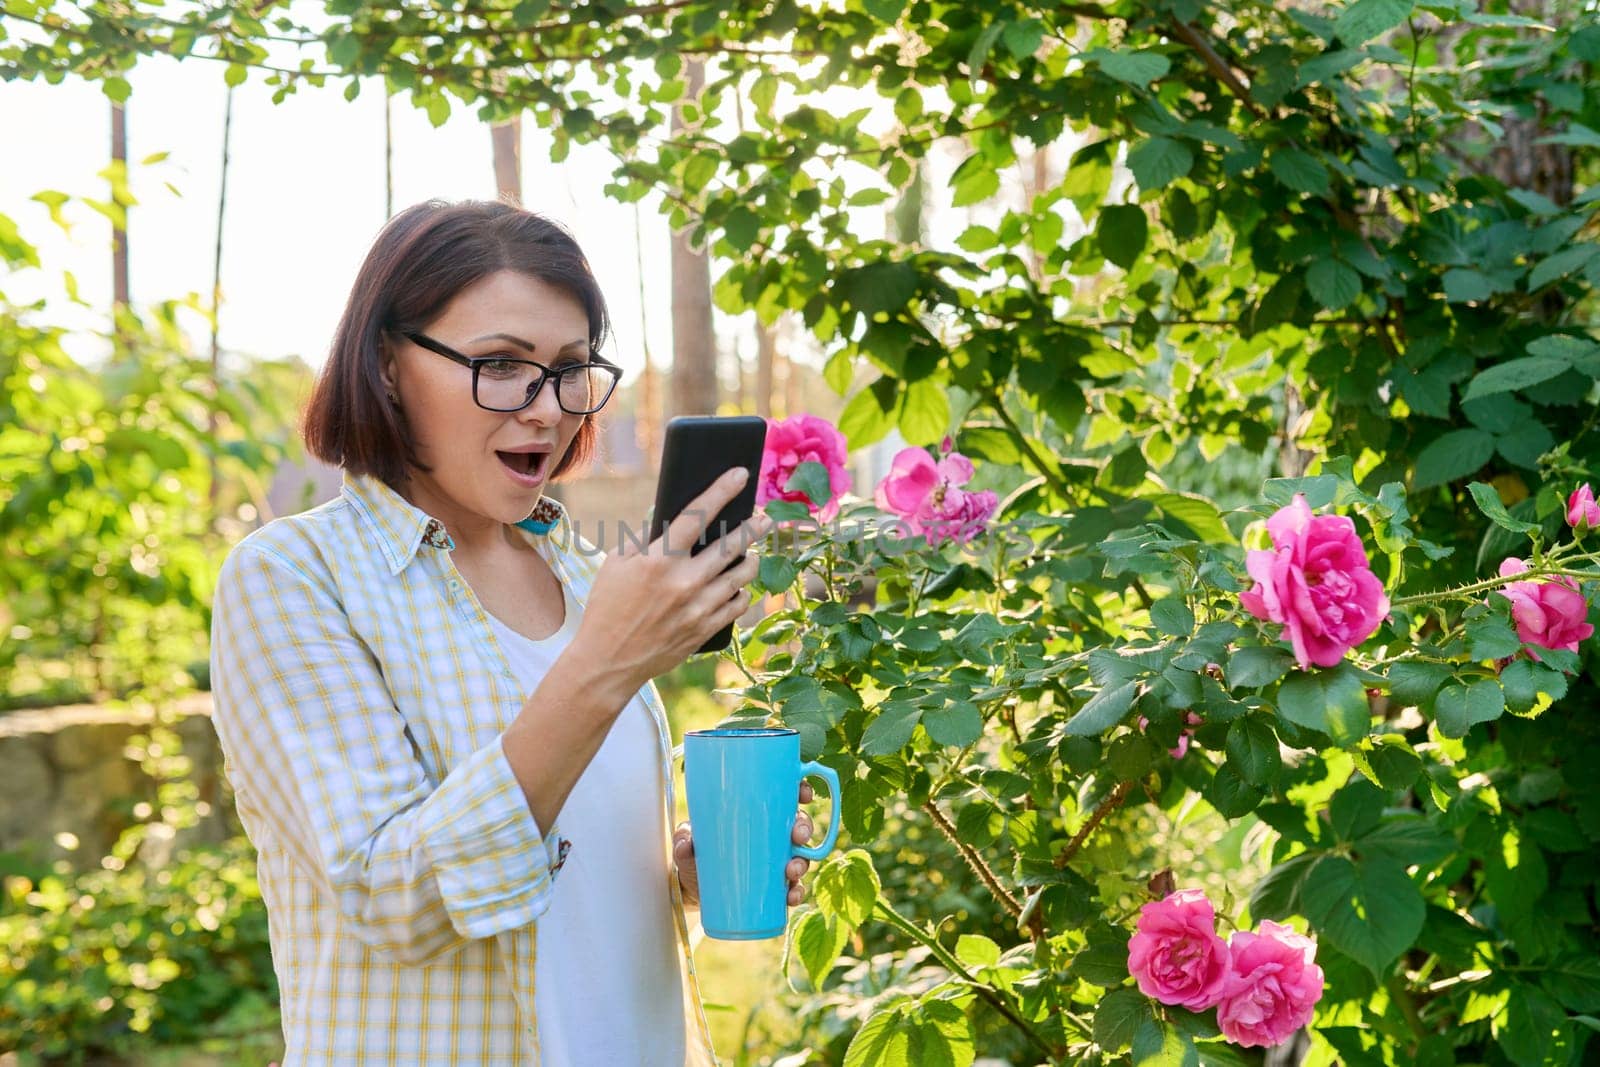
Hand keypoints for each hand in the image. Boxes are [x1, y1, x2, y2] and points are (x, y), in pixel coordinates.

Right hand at [572, 467, 772, 695]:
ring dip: (750, 559)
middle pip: (732, 545)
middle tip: (763, 517)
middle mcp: (684, 582)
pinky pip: (739, 604)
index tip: (740, 474)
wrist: (608, 662)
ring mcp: (699, 608)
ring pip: (742, 575)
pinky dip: (741, 592)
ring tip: (750, 554)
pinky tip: (737, 586)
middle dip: (752, 527)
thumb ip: (645, 537)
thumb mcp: (616, 565)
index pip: (698, 515)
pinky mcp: (706, 630)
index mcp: (659, 560)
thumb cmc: (607, 607)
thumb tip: (671, 516)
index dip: (722, 490)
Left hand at [673, 780, 817, 908]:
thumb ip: (684, 838)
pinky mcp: (773, 887)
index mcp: (757, 816)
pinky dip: (796, 892)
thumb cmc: (696, 855)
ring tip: (790, 870)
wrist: (694, 889)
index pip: (786, 797)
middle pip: (799, 826)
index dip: (802, 791)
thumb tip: (686, 843)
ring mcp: (775, 862)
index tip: (804, 794)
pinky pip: (793, 888)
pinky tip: (791, 895)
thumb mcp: (688, 842)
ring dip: (802, 862)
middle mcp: (772, 837)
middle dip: (804, 829)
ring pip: (801, 857)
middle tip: (797, 837)